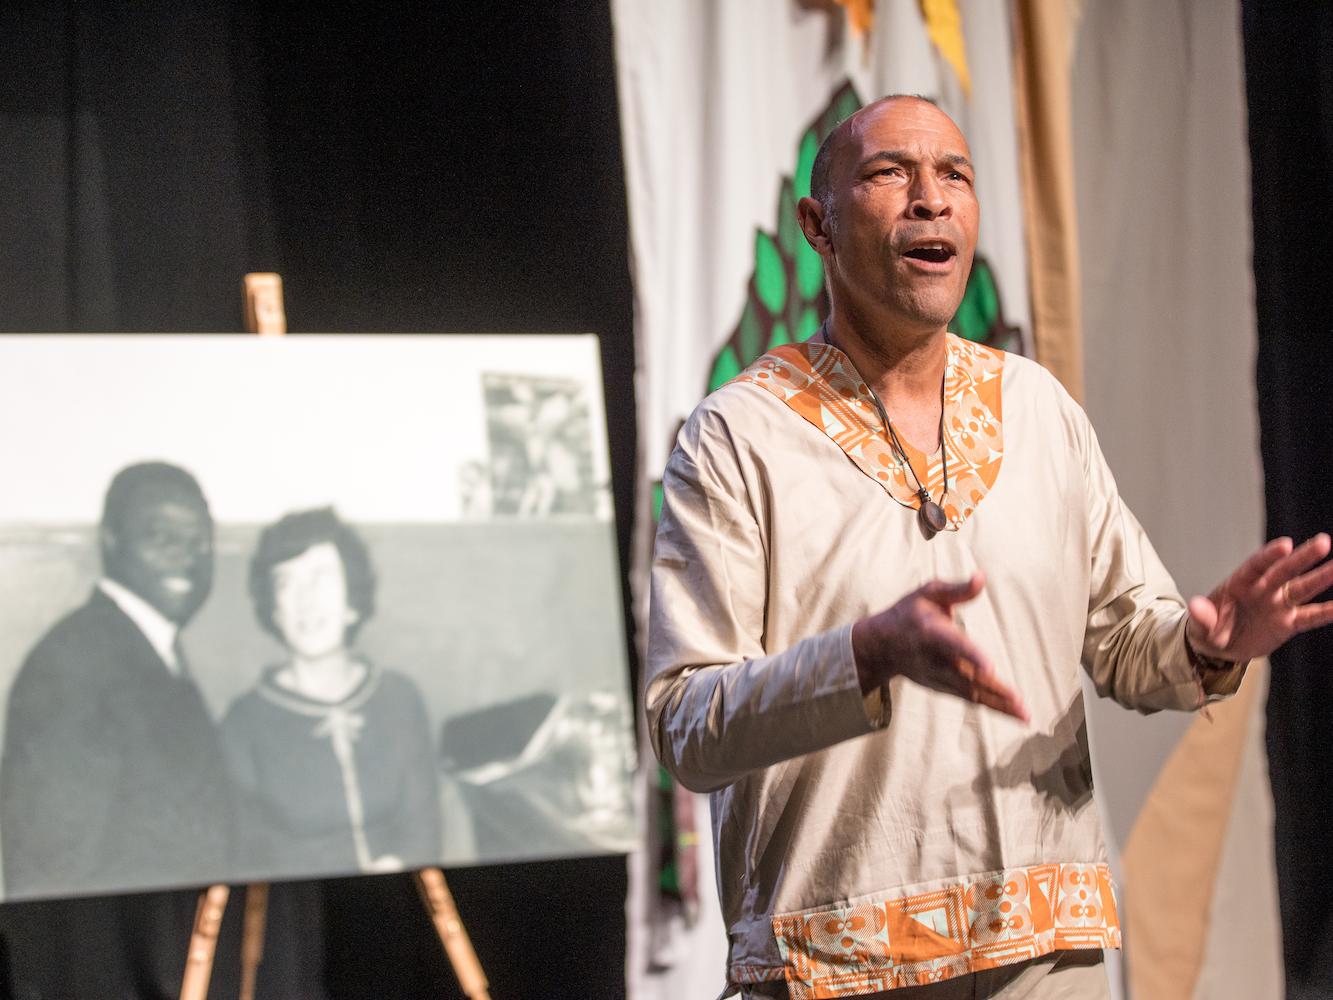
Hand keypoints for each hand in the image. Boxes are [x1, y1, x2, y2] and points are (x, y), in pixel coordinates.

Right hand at [851, 572, 1028, 721]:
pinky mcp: (943, 687)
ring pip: (972, 693)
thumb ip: (956, 589)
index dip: (971, 655)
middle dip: (995, 690)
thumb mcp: (927, 593)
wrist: (881, 647)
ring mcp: (939, 677)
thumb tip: (982, 577)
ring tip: (1024, 714)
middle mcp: (936, 659)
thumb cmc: (909, 614)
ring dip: (999, 704)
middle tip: (1020, 702)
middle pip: (968, 677)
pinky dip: (992, 706)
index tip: (990, 667)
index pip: (953, 645)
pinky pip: (970, 698)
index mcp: (931, 632)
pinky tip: (1014, 712)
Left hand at [1186, 533, 1332, 662]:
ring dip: (1320, 578)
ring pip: (1302, 589)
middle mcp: (1263, 589)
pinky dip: (1327, 612)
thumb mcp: (1200, 626)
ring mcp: (1277, 605)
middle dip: (1303, 557)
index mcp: (1239, 583)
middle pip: (1285, 570)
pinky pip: (1310, 617)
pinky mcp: (1288, 623)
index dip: (1270, 555)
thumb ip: (1202, 617)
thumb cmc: (1208, 630)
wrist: (1219, 647)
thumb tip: (1195, 606)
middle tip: (1323, 542)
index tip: (1286, 544)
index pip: (1256, 565)